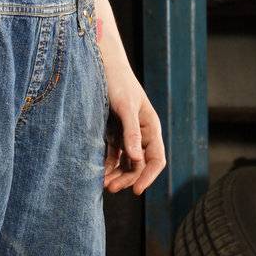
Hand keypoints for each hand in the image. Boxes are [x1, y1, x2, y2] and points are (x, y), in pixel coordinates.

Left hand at [100, 60, 165, 195]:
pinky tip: (98, 173)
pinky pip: (114, 155)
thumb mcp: (125, 106)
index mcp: (150, 127)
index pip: (156, 159)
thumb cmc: (118, 82)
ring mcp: (127, 135)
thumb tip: (136, 160)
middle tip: (111, 188)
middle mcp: (141, 134)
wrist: (102, 65)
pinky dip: (108, 166)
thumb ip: (131, 132)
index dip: (148, 176)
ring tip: (102, 184)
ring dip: (117, 175)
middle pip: (140, 165)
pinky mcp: (113, 133)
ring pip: (126, 163)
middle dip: (128, 178)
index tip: (136, 191)